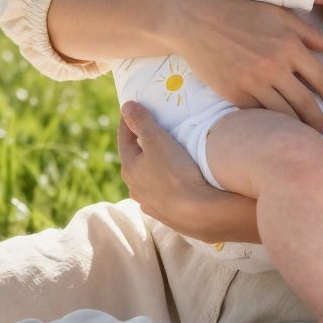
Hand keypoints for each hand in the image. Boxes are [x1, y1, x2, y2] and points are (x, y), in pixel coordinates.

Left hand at [118, 101, 253, 240]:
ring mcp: (150, 204)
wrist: (197, 211)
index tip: (132, 110)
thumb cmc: (175, 171)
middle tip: (150, 133)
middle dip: (140, 147)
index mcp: (129, 168)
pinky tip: (174, 185)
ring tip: (164, 159)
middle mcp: (135, 188)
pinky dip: (165, 186)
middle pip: (135, 162)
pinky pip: (162, 196)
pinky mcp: (167, 215)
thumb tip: (126, 107)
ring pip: (147, 181)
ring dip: (152, 169)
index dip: (128, 122)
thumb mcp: (156, 139)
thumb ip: (141, 121)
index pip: (124, 139)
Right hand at [163, 0, 322, 134]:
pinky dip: (270, 122)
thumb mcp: (278, 14)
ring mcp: (253, 82)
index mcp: (289, 45)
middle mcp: (274, 66)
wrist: (196, 21)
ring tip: (306, 135)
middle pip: (306, 103)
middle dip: (320, 121)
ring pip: (283, 114)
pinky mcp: (234, 94)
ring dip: (298, 127)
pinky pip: (259, 114)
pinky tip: (277, 129)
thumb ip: (308, 32)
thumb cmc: (239, 12)